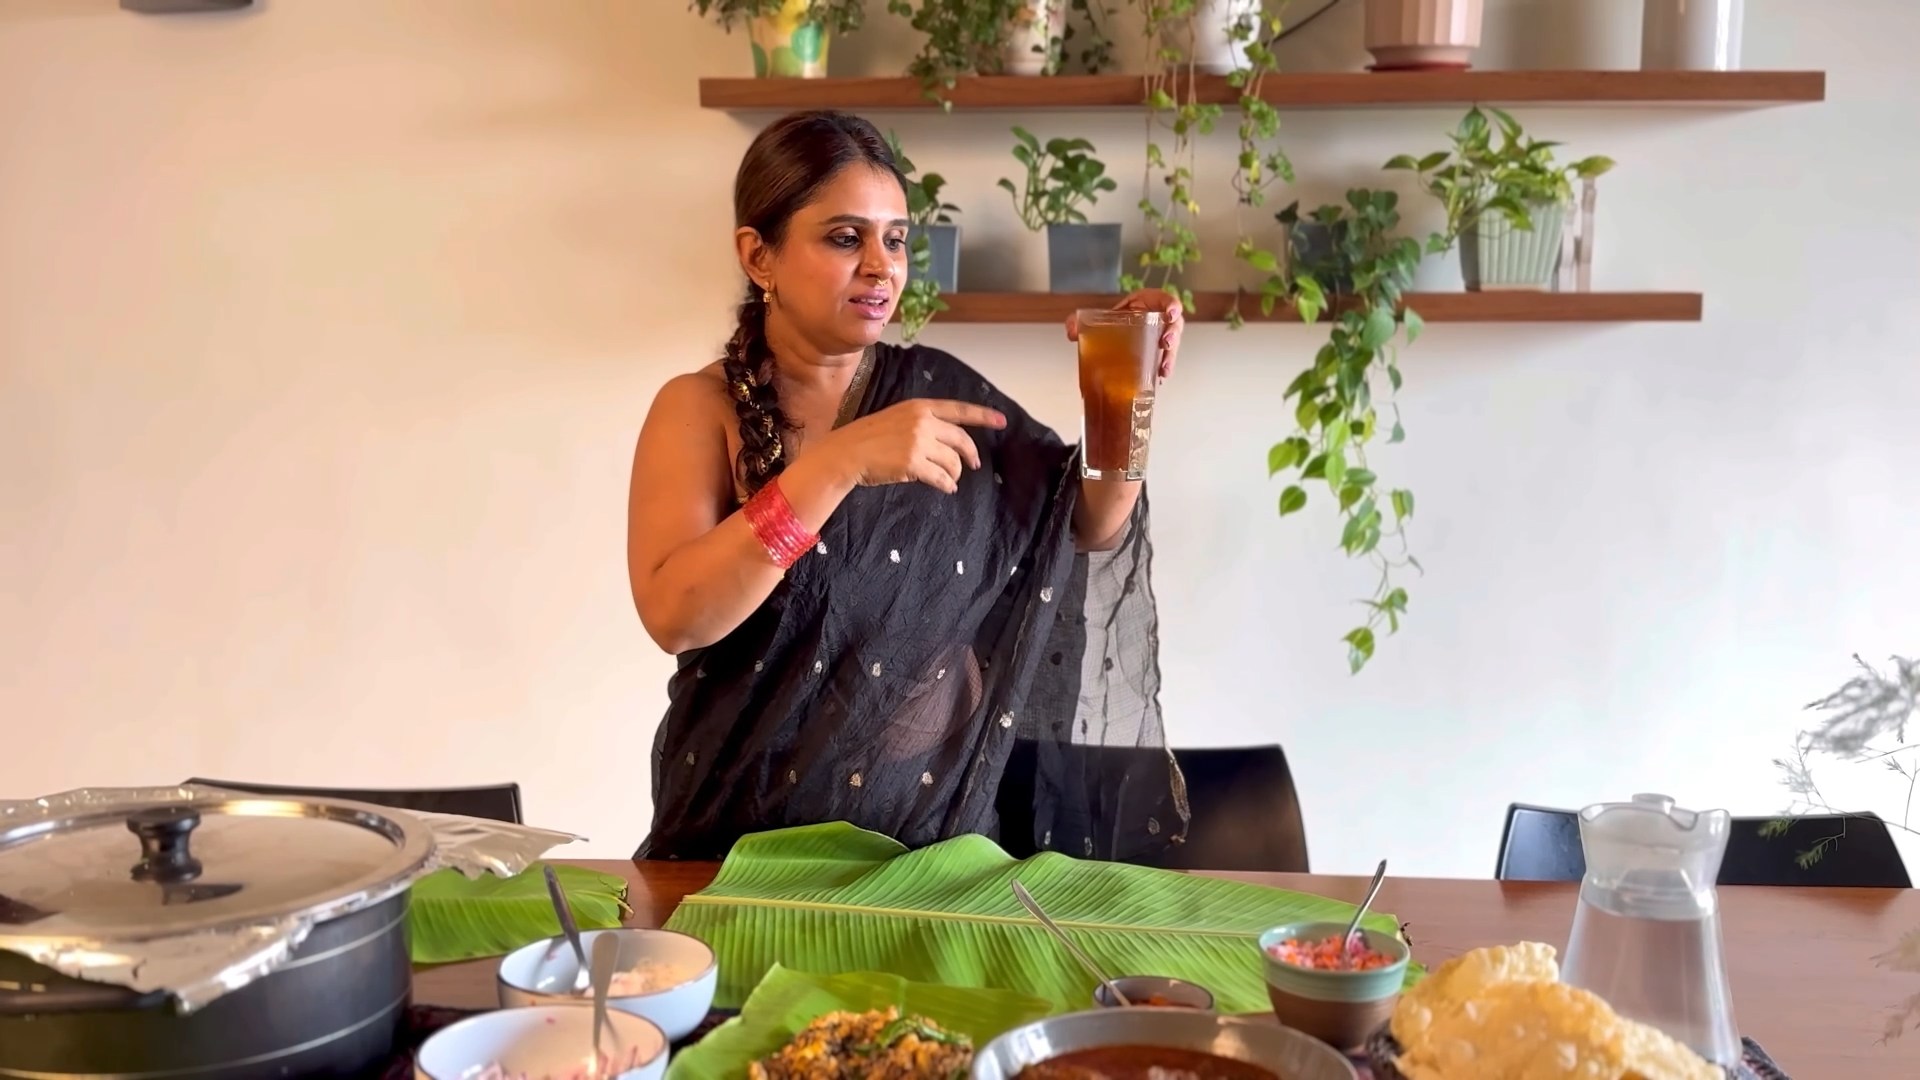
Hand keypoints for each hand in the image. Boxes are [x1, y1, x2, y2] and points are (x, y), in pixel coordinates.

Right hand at [816, 399, 1006, 494]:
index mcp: (919, 407)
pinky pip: (942, 477)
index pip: (959, 409)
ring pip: (953, 460)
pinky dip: (947, 484)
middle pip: (961, 439)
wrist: (847, 452)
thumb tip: (947, 443)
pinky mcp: (913, 463)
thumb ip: (922, 423)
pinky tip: (946, 488)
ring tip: (950, 479)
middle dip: (971, 454)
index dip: (983, 416)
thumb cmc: (869, 438)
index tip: (1001, 421)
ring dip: (955, 473)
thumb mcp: (897, 419)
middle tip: (973, 464)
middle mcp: (922, 421)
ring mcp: (918, 442)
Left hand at [1065, 289, 1185, 381]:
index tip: (1171, 314)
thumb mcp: (1102, 315)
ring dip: (1170, 358)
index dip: (1174, 306)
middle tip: (1165, 344)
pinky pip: (1165, 362)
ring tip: (1163, 369)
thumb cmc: (1116, 319)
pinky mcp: (1158, 355)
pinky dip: (1162, 370)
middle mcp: (1160, 321)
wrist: (1115, 331)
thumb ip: (1082, 321)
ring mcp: (1161, 338)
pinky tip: (1158, 379)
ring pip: (1173, 347)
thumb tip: (1071, 332)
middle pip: (1175, 327)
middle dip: (1173, 336)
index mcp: (1151, 304)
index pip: (1169, 301)